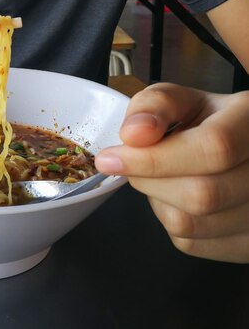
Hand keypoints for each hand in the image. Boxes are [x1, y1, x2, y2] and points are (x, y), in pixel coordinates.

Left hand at [95, 83, 248, 262]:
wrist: (238, 151)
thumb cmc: (207, 123)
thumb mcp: (182, 101)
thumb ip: (155, 106)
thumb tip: (133, 134)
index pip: (213, 148)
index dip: (154, 158)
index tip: (110, 158)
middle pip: (202, 194)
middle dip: (149, 180)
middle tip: (134, 165)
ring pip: (192, 224)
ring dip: (158, 201)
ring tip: (164, 178)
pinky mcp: (248, 243)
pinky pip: (192, 244)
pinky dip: (170, 221)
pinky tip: (178, 198)